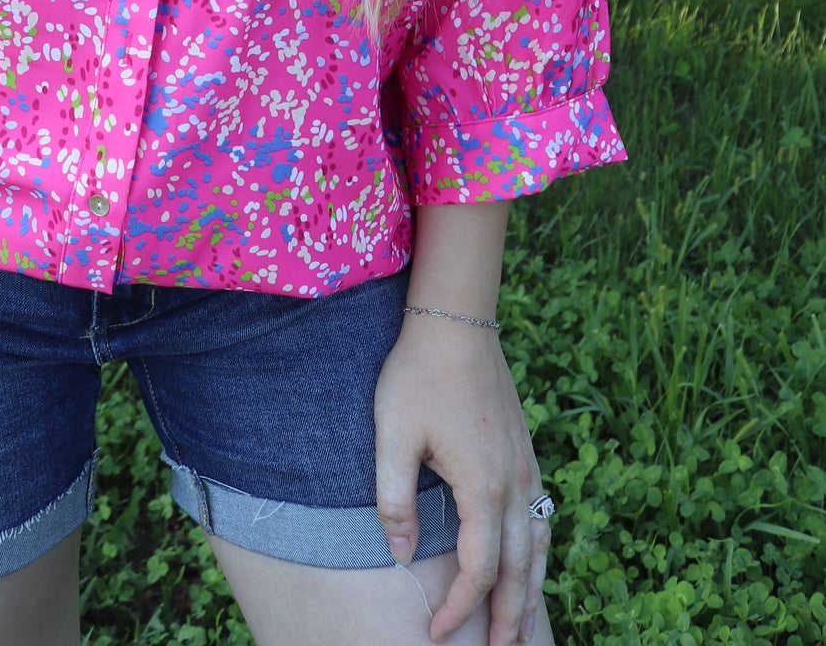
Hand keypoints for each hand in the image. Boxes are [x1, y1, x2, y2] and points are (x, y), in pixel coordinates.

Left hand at [374, 316, 549, 644]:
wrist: (455, 321)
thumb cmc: (418, 375)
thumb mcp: (392, 435)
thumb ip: (394, 499)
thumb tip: (399, 554)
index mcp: (482, 485)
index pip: (480, 568)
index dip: (460, 607)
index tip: (437, 631)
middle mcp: (515, 482)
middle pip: (520, 568)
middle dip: (510, 617)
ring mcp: (527, 466)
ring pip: (540, 545)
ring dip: (532, 589)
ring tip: (522, 625)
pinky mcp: (526, 452)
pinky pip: (542, 516)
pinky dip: (540, 551)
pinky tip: (530, 562)